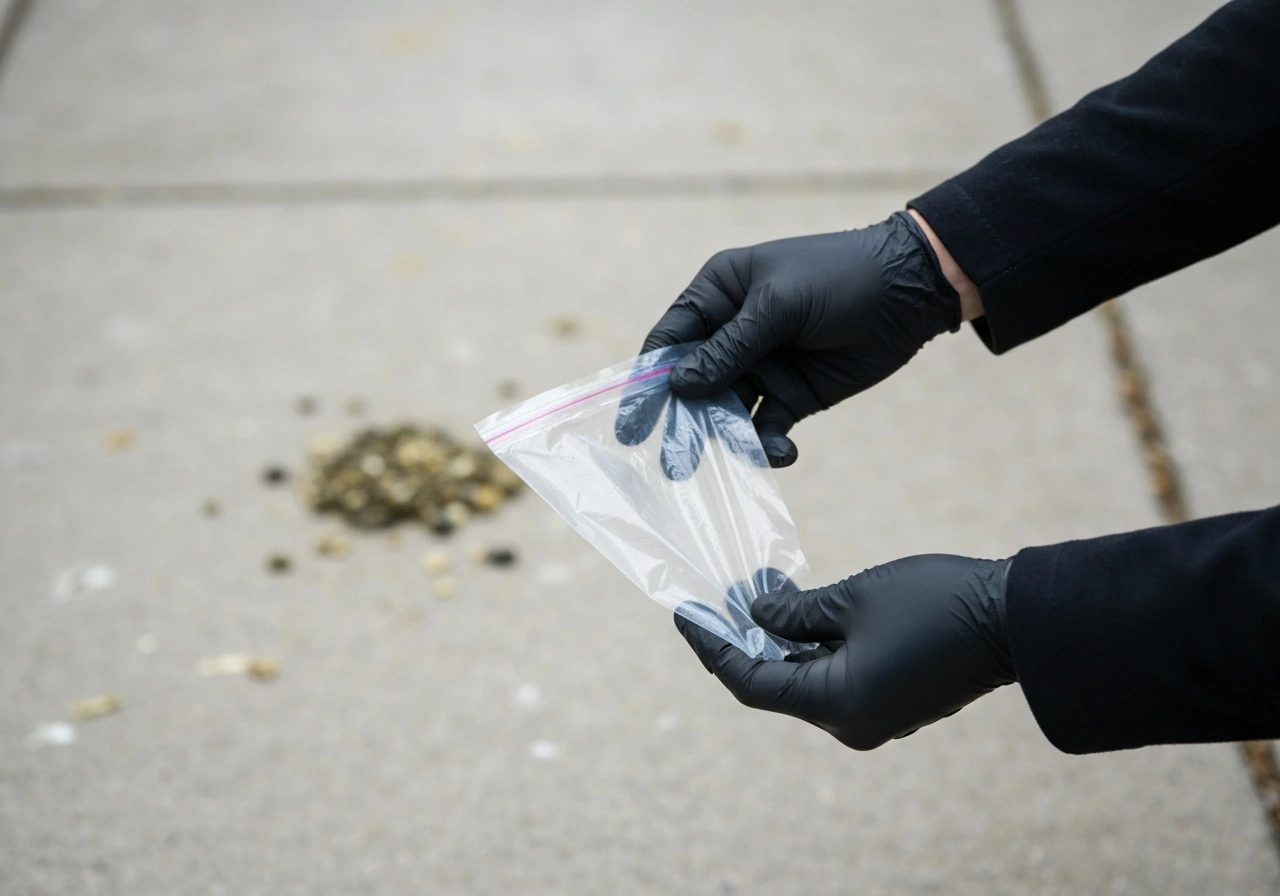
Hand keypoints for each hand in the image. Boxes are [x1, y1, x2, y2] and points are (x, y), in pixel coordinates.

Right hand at [634, 211, 964, 467]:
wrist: (911, 290)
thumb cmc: (838, 277)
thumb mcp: (779, 306)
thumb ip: (729, 349)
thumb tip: (679, 386)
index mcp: (718, 295)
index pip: (669, 342)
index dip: (648, 381)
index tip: (632, 424)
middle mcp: (731, 333)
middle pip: (692, 385)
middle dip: (682, 423)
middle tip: (672, 463)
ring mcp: (762, 366)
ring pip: (727, 412)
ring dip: (722, 441)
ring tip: (721, 469)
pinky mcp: (793, 394)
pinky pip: (767, 427)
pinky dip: (768, 444)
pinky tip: (783, 452)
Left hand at [674, 554, 1014, 749]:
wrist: (1018, 618)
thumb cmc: (936, 603)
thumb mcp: (853, 597)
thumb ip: (795, 610)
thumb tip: (756, 613)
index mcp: (837, 705)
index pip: (751, 681)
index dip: (712, 646)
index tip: (685, 612)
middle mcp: (851, 722)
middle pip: (775, 683)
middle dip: (744, 638)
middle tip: (716, 593)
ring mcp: (874, 716)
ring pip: (804, 678)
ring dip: (778, 638)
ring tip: (754, 589)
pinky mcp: (891, 700)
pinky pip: (834, 677)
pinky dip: (810, 646)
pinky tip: (794, 606)